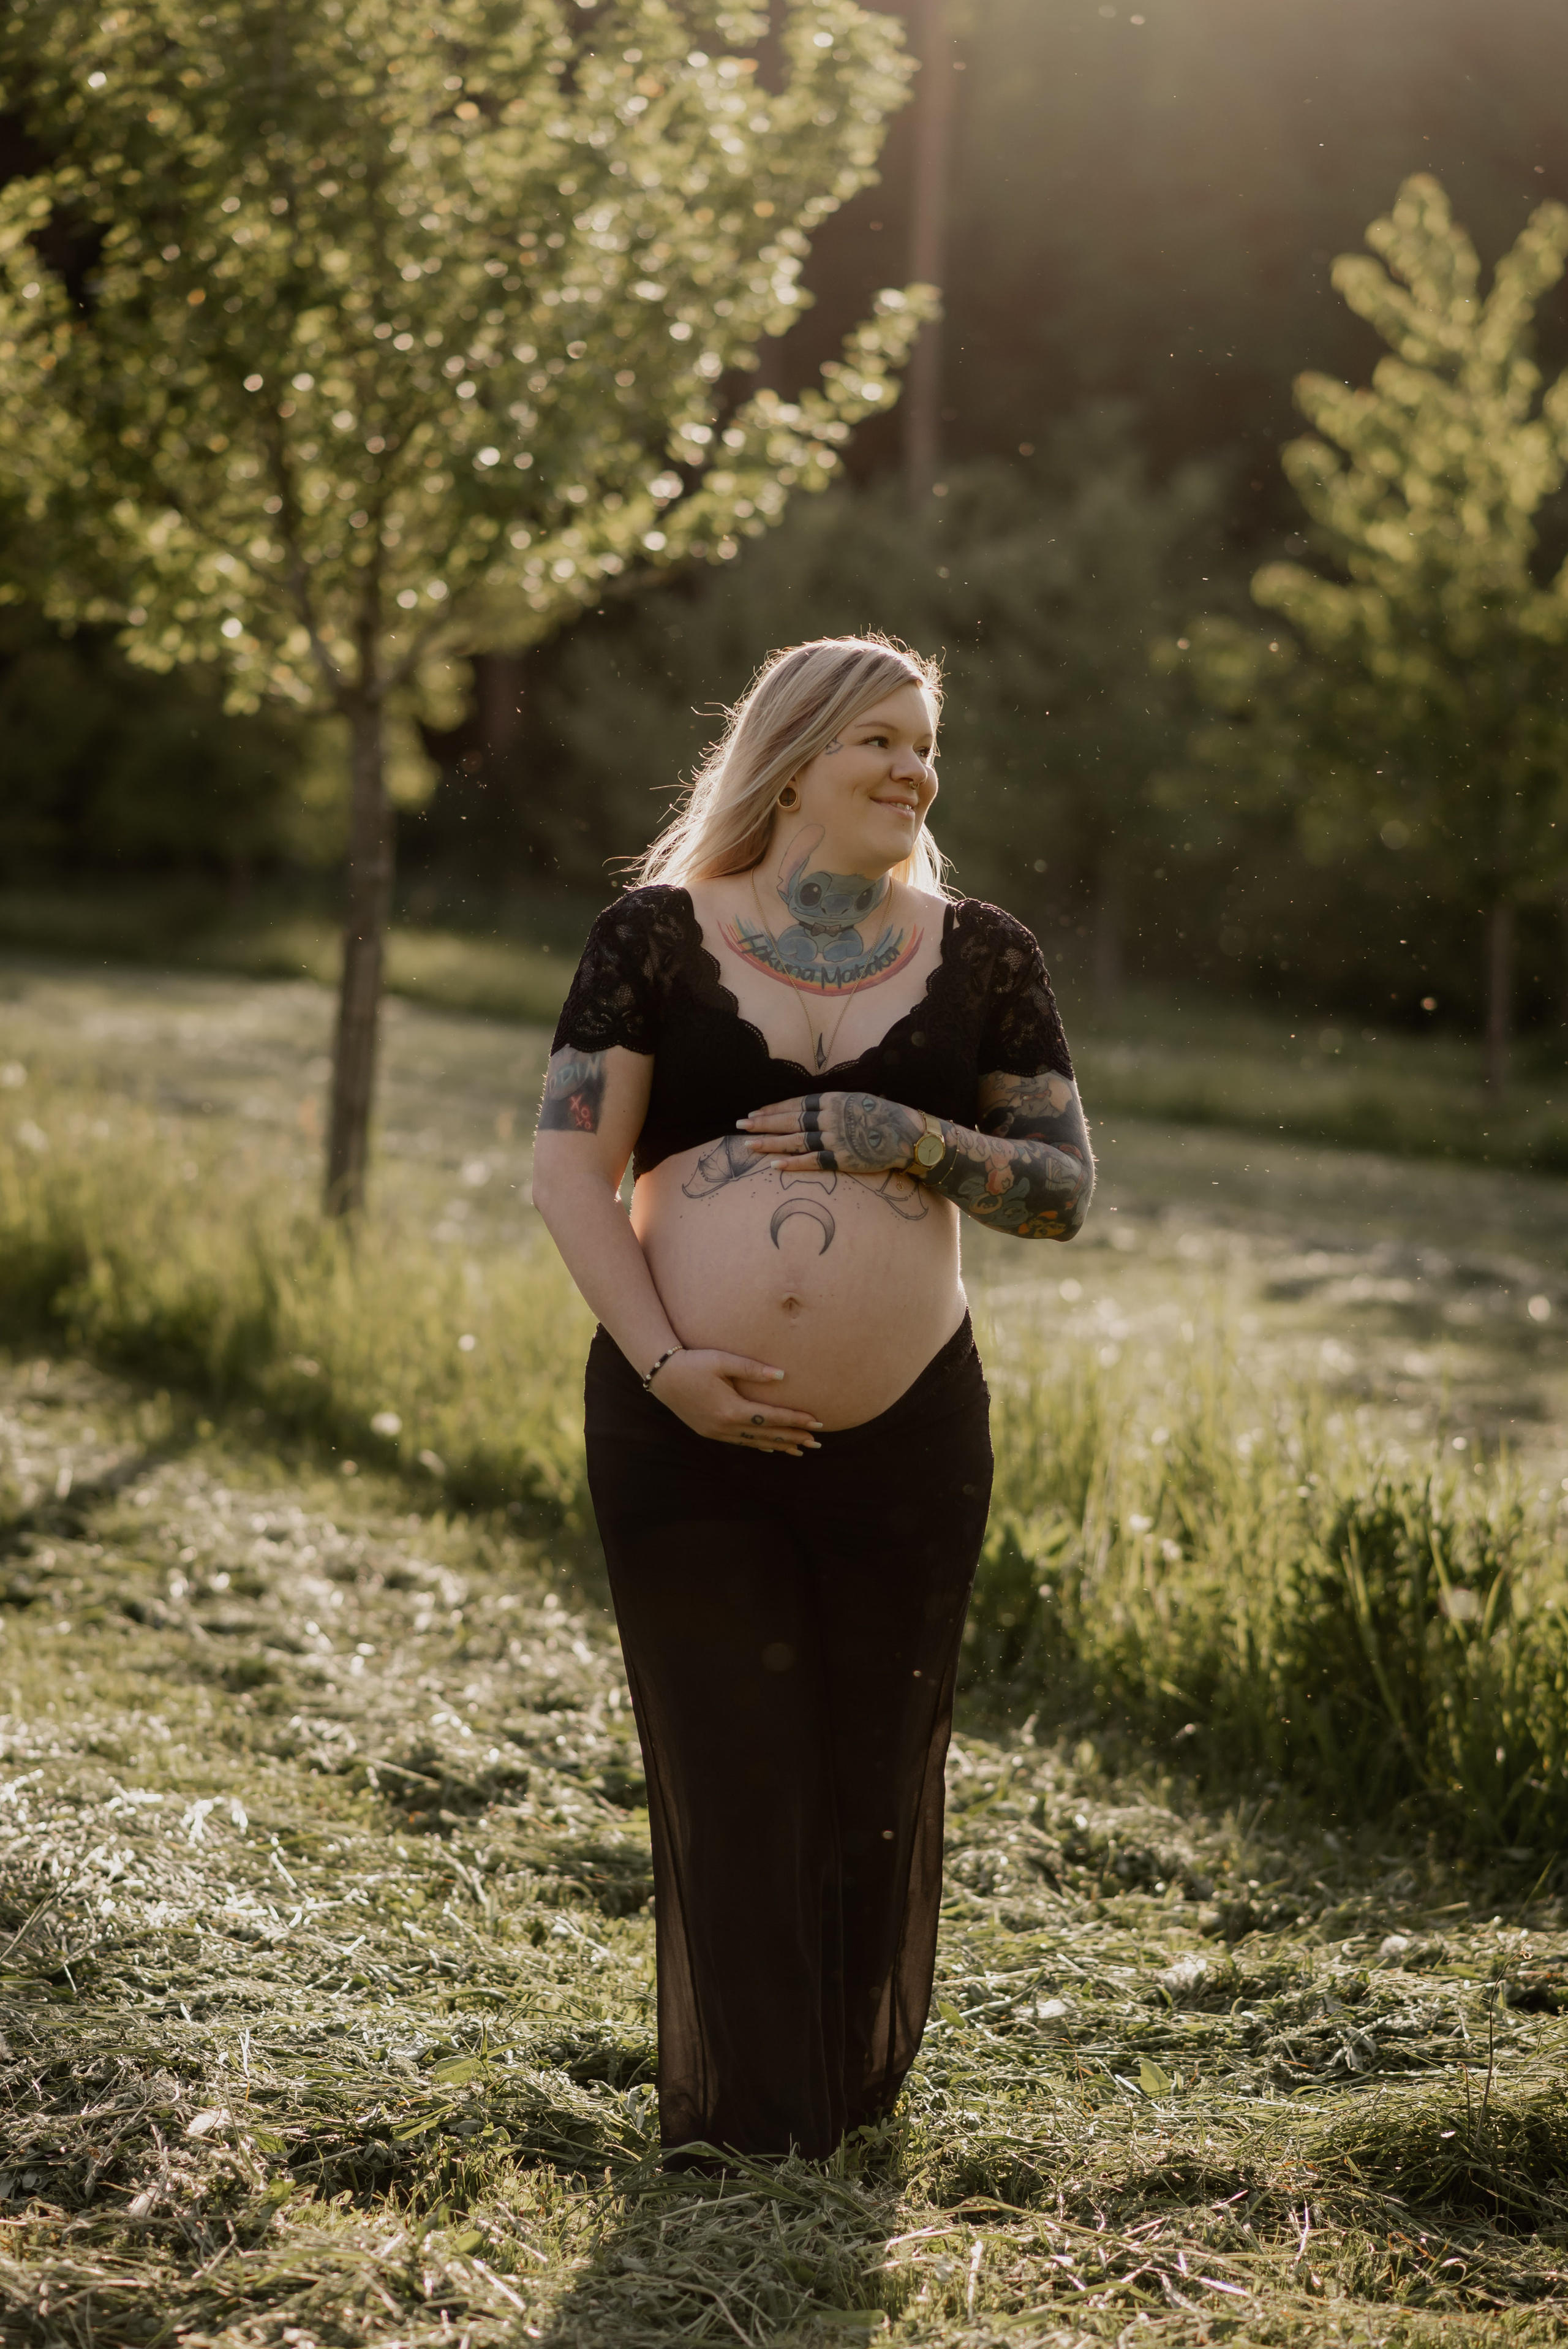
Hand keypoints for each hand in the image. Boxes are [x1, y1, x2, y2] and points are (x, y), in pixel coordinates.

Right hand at [648, 1347, 822, 1455]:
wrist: (661, 1375)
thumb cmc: (693, 1362)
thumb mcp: (722, 1360)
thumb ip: (752, 1369)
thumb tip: (782, 1376)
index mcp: (731, 1409)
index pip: (771, 1417)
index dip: (795, 1420)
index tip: (816, 1422)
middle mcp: (725, 1426)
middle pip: (766, 1435)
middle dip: (793, 1437)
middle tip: (816, 1441)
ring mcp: (716, 1432)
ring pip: (755, 1442)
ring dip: (779, 1445)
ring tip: (800, 1449)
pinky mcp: (709, 1432)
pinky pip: (741, 1442)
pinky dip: (759, 1445)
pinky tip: (771, 1448)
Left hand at [738, 1090, 922, 1175]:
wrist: (908, 1135)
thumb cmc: (883, 1116)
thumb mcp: (856, 1100)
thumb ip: (833, 1104)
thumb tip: (812, 1108)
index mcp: (833, 1100)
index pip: (796, 1103)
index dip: (773, 1108)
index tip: (754, 1111)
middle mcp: (830, 1117)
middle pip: (789, 1120)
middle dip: (763, 1123)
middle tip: (740, 1125)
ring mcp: (835, 1138)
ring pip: (795, 1141)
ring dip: (769, 1143)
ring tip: (748, 1145)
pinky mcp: (843, 1159)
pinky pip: (812, 1162)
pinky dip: (792, 1164)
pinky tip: (773, 1165)